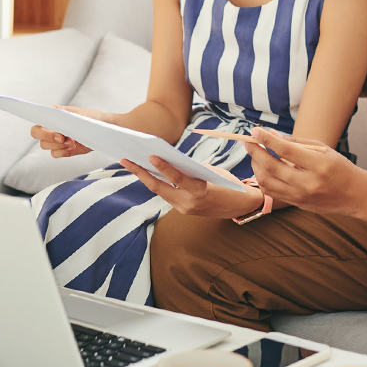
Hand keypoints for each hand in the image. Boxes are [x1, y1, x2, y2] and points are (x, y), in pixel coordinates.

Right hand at [30, 105, 105, 157]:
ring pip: (45, 145)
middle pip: (37, 134)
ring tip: (72, 141)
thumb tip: (55, 116)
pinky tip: (73, 147)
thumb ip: (65, 116)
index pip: (38, 121)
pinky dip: (63, 151)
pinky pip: (54, 153)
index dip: (43, 130)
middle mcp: (51, 127)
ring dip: (58, 145)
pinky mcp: (62, 149)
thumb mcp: (79, 115)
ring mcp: (55, 139)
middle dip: (49, 138)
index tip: (58, 133)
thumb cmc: (91, 119)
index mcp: (53, 115)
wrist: (102, 131)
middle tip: (64, 138)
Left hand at [119, 157, 263, 217]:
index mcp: (200, 191)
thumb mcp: (212, 172)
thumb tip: (170, 162)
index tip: (150, 156)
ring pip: (160, 191)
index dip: (163, 167)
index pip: (177, 178)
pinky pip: (167, 194)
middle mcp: (189, 203)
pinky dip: (158, 183)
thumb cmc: (228, 184)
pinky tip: (148, 173)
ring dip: (146, 178)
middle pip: (159, 187)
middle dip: (141, 173)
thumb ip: (191, 169)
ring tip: (132, 164)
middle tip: (126, 160)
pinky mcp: (183, 210)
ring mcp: (184, 209)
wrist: (240, 206)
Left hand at [244, 128, 366, 214]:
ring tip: (255, 155)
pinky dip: (263, 179)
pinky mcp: (297, 204)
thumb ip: (297, 143)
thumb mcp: (323, 149)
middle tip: (249, 142)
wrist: (355, 196)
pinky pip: (272, 192)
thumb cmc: (339, 168)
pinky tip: (263, 169)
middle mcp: (308, 183)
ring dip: (256, 167)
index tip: (255, 131)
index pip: (285, 150)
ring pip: (267, 182)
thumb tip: (271, 136)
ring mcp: (301, 197)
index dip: (267, 139)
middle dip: (256, 152)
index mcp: (318, 165)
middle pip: (272, 167)